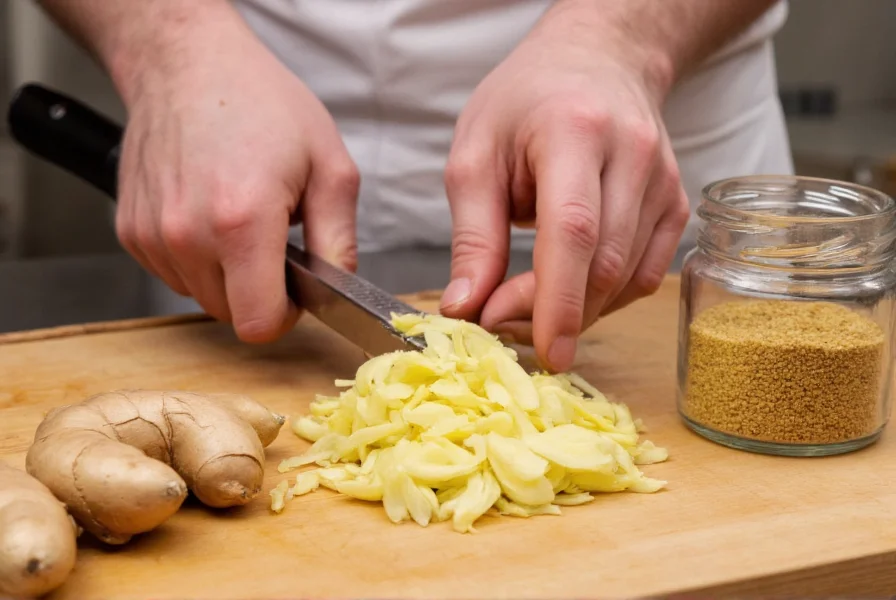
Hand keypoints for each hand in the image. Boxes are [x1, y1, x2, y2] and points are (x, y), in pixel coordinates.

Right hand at [114, 22, 358, 342]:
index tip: (294, 289)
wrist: (187, 64)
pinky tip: (208, 210)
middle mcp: (188, 235)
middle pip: (230, 313)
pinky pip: (173, 271)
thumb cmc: (261, 104)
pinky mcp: (130, 230)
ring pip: (200, 294)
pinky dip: (195, 256)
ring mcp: (153, 235)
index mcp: (243, 222)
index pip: (258, 324)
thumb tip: (338, 289)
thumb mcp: (329, 166)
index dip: (284, 315)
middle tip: (272, 238)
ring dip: (225, 274)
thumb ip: (339, 240)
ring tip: (238, 215)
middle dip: (258, 290)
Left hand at [440, 0, 689, 371]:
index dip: (558, 300)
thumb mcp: (475, 154)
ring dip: (577, 311)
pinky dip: (605, 297)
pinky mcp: (675, 204)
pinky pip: (646, 274)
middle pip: (603, 263)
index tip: (541, 350)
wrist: (597, 59)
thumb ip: (472, 235)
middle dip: (554, 312)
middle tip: (500, 323)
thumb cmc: (526, 101)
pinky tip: (570, 286)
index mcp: (575, 131)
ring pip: (628, 278)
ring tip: (526, 304)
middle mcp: (633, 155)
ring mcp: (664, 182)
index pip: (574, 229)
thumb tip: (465, 307)